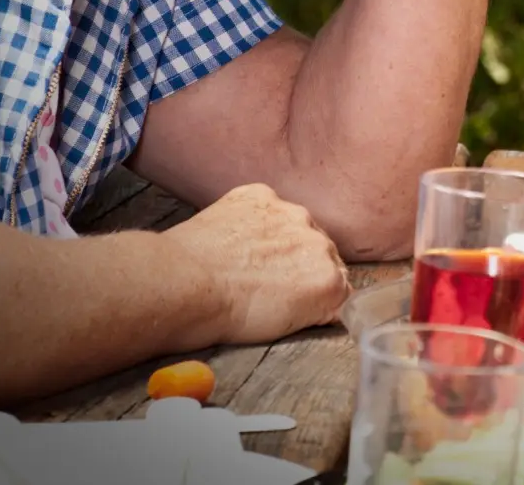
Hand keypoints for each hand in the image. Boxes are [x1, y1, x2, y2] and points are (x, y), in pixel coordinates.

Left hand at [165, 183, 350, 346]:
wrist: (185, 285)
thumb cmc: (226, 314)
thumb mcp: (286, 327)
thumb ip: (318, 306)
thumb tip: (328, 300)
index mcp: (329, 278)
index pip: (339, 281)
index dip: (316, 290)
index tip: (297, 296)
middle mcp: (319, 240)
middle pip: (319, 250)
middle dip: (300, 262)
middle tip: (267, 281)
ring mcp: (290, 213)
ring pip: (295, 225)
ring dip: (280, 238)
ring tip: (246, 259)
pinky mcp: (260, 196)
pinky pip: (265, 206)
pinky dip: (254, 219)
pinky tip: (234, 237)